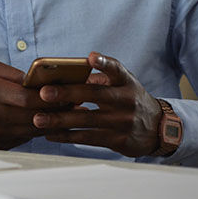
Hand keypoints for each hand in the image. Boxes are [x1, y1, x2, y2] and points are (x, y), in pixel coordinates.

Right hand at [0, 58, 64, 149]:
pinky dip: (36, 130)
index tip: (65, 91)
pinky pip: (25, 138)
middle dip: (57, 109)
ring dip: (51, 122)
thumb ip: (12, 72)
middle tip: (74, 102)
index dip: (50, 96)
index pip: (29, 98)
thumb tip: (38, 79)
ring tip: (65, 113)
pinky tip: (44, 122)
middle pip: (36, 115)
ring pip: (34, 130)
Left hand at [31, 52, 162, 157]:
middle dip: (67, 93)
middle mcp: (126, 100)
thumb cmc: (129, 99)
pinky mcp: (118, 140)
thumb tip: (60, 78)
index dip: (104, 63)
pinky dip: (67, 136)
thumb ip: (98, 79)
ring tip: (38, 119)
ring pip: (87, 120)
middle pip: (94, 94)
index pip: (116, 69)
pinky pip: (88, 138)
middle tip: (43, 93)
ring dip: (60, 120)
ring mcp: (122, 121)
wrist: (159, 129)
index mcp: (125, 82)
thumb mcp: (123, 84)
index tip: (91, 58)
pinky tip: (50, 134)